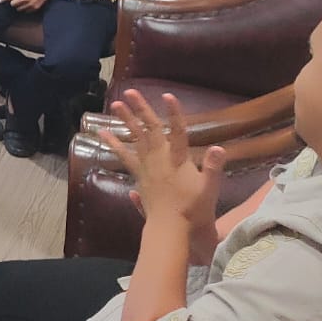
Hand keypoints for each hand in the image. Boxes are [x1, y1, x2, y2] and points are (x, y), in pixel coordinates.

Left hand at [3, 0, 57, 11]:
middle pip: (12, 4)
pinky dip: (24, 8)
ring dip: (18, 5)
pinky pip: (26, 11)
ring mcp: (30, 4)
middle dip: (11, 2)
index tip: (0, 1)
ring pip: (18, 9)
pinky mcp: (35, 7)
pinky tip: (26, 3)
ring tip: (20, 1)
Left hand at [99, 91, 225, 234]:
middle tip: (130, 92)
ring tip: (115, 103)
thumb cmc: (193, 210)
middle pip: (150, 129)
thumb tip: (218, 147)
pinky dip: (113, 144)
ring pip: (135, 138)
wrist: (170, 228)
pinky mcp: (139, 175)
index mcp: (179, 161)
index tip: (168, 95)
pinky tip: (103, 133)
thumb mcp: (210, 189)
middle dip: (141, 109)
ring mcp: (147, 166)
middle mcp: (161, 159)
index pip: (179, 132)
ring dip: (126, 120)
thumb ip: (213, 167)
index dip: (174, 113)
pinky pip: (124, 156)